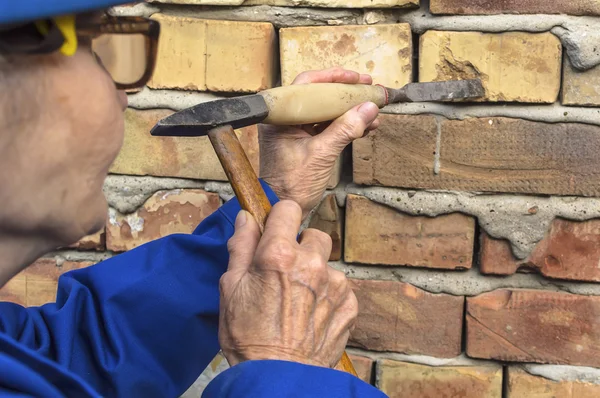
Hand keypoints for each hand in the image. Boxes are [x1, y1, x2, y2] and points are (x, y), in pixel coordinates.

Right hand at [219, 201, 357, 367]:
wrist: (277, 378)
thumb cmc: (248, 336)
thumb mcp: (230, 288)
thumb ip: (241, 246)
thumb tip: (246, 217)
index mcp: (279, 254)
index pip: (289, 208)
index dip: (280, 218)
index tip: (276, 231)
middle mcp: (311, 263)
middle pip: (314, 234)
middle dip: (301, 247)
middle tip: (286, 272)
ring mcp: (335, 284)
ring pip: (327, 263)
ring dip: (315, 274)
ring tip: (298, 300)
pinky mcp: (349, 304)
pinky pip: (340, 287)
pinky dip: (328, 296)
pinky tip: (311, 315)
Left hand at [259, 67, 379, 218]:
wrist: (282, 209)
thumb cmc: (291, 186)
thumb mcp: (321, 155)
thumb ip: (345, 130)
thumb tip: (368, 109)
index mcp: (280, 117)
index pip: (307, 86)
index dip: (333, 78)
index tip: (355, 78)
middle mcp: (286, 120)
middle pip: (319, 96)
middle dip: (346, 94)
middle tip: (368, 87)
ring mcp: (296, 131)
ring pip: (326, 112)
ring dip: (350, 111)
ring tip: (373, 110)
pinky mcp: (306, 142)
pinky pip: (328, 127)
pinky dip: (346, 126)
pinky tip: (366, 126)